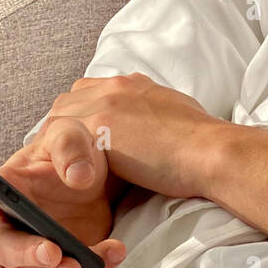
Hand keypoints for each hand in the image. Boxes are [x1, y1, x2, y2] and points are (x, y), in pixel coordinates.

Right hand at [0, 120, 127, 267]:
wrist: (102, 175)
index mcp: (0, 187)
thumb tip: (77, 176)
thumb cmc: (72, 152)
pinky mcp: (56, 264)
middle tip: (51, 251)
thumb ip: (70, 147)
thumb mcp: (71, 134)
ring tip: (80, 265)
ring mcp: (30, 247)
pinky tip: (113, 253)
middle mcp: (7, 223)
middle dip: (23, 252)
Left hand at [43, 71, 223, 197]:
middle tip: (66, 163)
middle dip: (63, 131)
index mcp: (133, 85)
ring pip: (59, 119)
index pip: (89, 93)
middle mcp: (117, 85)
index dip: (81, 119)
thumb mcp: (172, 117)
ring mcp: (106, 100)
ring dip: (58, 147)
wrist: (209, 151)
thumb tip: (143, 131)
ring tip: (64, 176)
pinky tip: (72, 182)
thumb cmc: (200, 145)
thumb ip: (148, 116)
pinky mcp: (100, 121)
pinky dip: (63, 161)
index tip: (82, 144)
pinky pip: (63, 139)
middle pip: (68, 103)